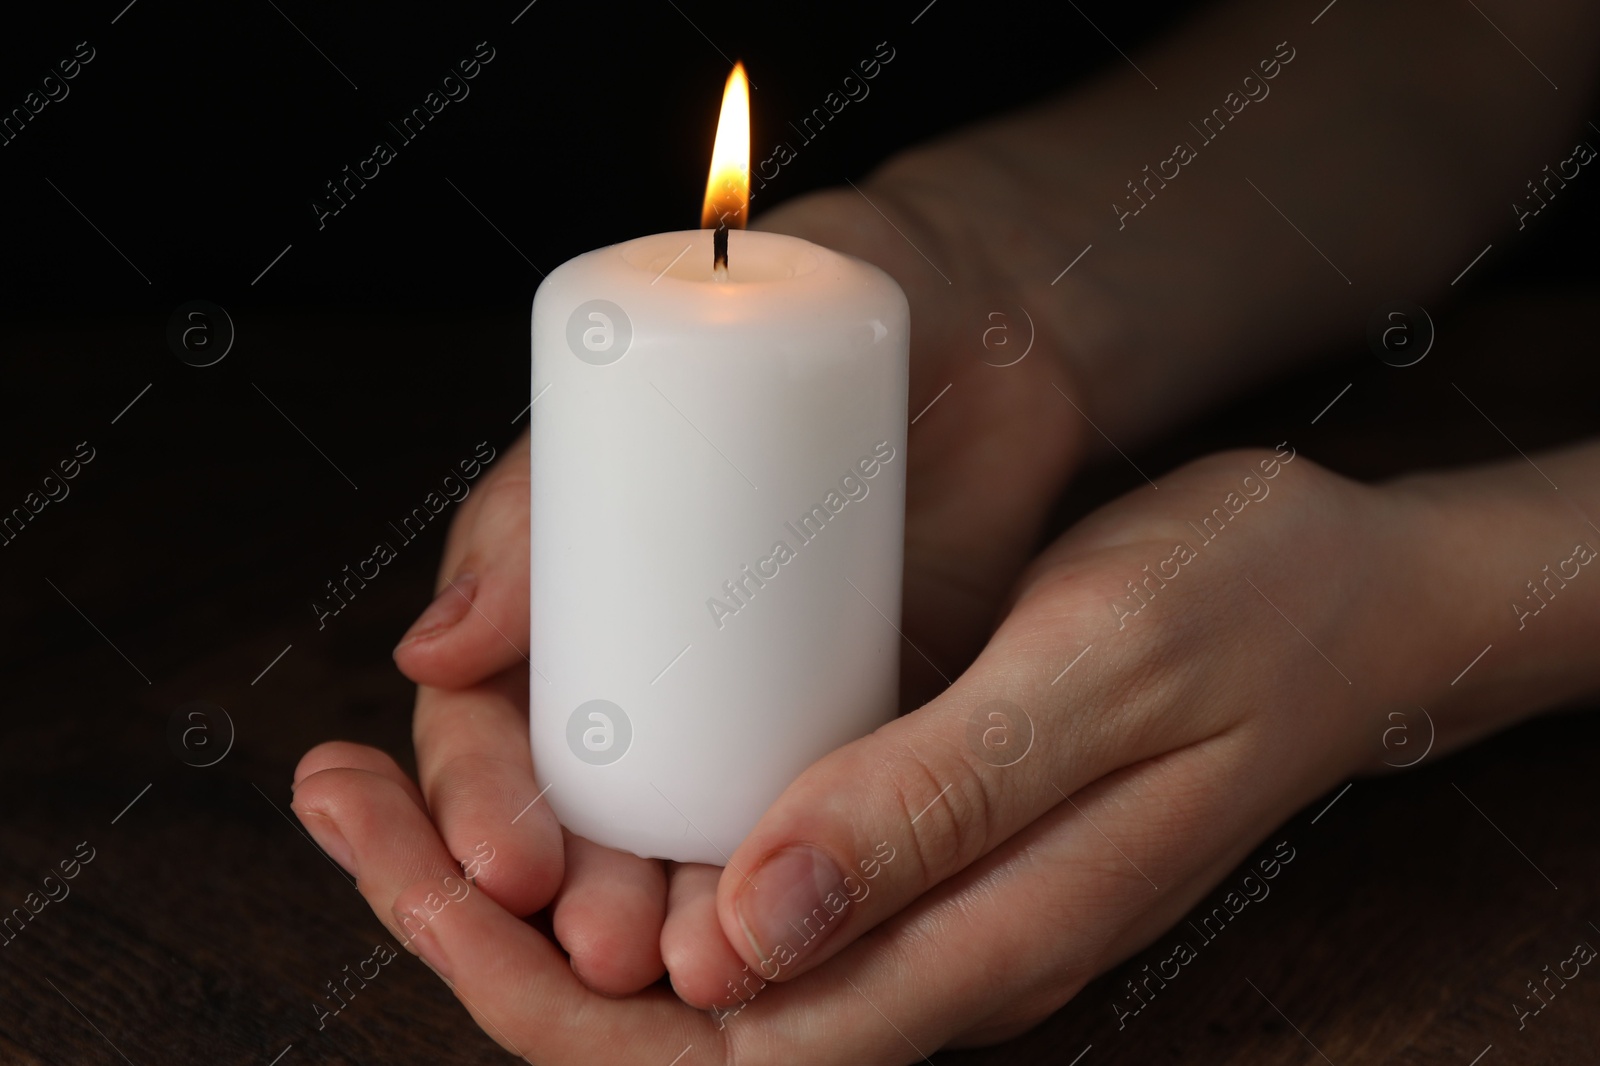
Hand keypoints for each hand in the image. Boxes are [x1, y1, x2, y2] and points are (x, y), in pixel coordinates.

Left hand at [294, 443, 1505, 1059]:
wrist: (1344, 599)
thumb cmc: (1243, 611)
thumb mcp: (1099, 676)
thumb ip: (932, 811)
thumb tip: (734, 939)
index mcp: (961, 944)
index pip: (685, 1038)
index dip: (508, 961)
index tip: (388, 832)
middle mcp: (917, 951)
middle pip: (641, 1014)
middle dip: (462, 920)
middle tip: (328, 788)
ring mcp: (907, 903)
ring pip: (664, 950)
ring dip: (512, 883)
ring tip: (383, 780)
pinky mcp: (903, 837)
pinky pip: (719, 878)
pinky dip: (605, 834)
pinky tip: (544, 764)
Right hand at [353, 178, 1097, 998]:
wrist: (970, 340)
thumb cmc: (785, 328)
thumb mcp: (644, 399)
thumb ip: (534, 511)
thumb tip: (427, 650)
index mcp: (561, 596)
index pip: (486, 727)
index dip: (479, 806)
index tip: (509, 863)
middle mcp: (636, 664)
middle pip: (574, 809)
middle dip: (574, 894)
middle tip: (604, 942)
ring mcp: (736, 697)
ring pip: (677, 836)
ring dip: (673, 916)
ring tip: (695, 967)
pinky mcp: (839, 718)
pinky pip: (795, 818)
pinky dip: (782, 882)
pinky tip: (788, 935)